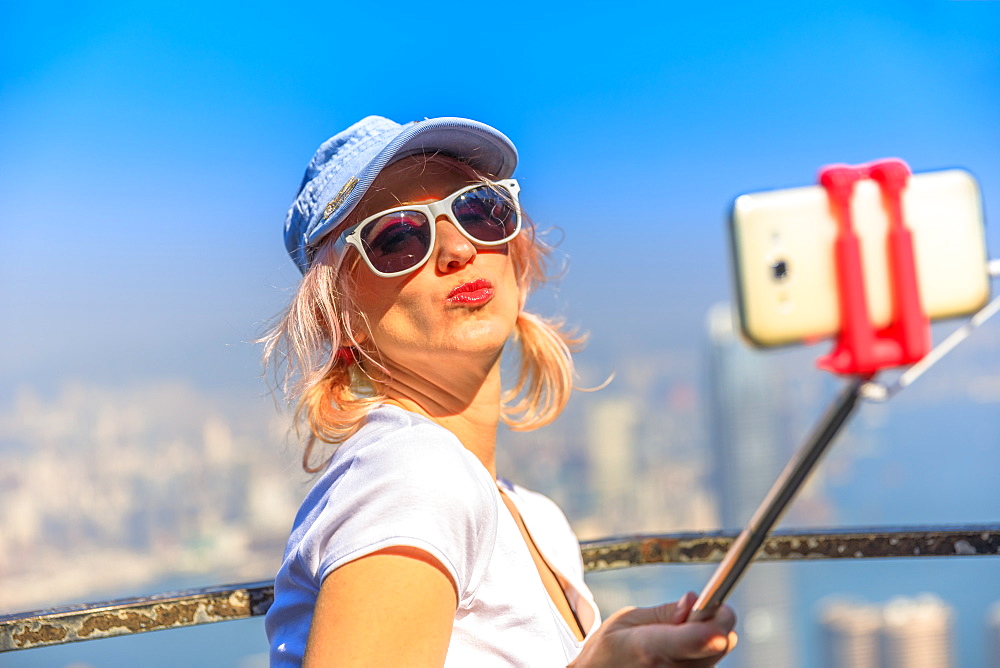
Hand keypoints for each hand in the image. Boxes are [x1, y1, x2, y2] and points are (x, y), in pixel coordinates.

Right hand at [568, 592, 737, 667]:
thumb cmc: (610, 650)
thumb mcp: (627, 620)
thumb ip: (665, 612)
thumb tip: (694, 600)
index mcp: (652, 647)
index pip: (699, 638)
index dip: (717, 622)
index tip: (718, 606)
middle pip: (720, 644)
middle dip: (713, 622)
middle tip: (690, 614)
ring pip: (717, 654)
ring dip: (705, 640)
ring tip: (674, 639)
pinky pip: (708, 664)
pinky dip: (699, 653)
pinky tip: (676, 653)